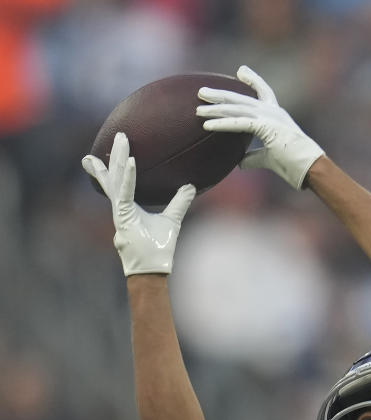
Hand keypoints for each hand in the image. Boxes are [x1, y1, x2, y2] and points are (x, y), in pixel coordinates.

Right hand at [81, 133, 194, 276]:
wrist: (151, 270)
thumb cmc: (158, 250)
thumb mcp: (172, 220)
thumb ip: (179, 203)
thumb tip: (190, 186)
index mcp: (127, 206)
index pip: (119, 181)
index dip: (118, 165)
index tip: (119, 147)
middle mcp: (121, 206)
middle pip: (116, 175)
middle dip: (117, 154)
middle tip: (120, 133)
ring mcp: (120, 211)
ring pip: (117, 180)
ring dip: (120, 158)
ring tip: (123, 139)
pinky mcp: (123, 217)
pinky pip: (125, 193)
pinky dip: (129, 178)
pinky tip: (132, 161)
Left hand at [197, 65, 323, 190]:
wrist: (312, 168)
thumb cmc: (295, 165)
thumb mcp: (271, 158)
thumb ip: (254, 157)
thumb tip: (240, 163)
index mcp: (277, 114)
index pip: (264, 91)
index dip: (252, 79)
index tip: (241, 71)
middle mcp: (272, 111)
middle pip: (241, 98)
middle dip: (220, 94)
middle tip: (202, 91)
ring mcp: (269, 117)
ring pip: (236, 109)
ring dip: (215, 109)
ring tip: (198, 109)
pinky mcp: (265, 128)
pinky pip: (239, 123)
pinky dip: (222, 124)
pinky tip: (207, 125)